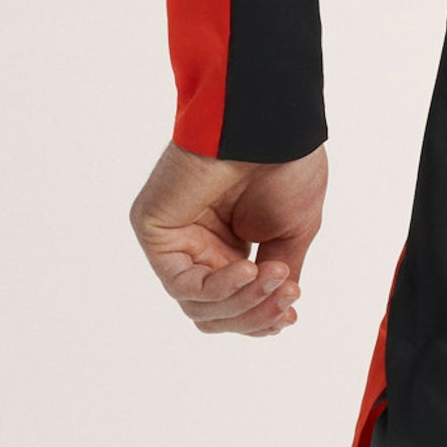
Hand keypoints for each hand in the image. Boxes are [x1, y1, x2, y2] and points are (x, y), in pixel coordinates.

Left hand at [128, 141, 326, 337]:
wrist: (271, 128)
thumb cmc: (286, 166)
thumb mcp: (292, 235)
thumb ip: (276, 278)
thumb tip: (276, 314)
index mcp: (228, 245)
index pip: (234, 304)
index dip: (262, 319)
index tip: (292, 314)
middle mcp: (198, 244)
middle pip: (213, 314)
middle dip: (254, 315)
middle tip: (288, 300)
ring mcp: (174, 239)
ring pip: (197, 306)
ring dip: (244, 301)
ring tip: (276, 277)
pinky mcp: (153, 230)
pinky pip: (180, 283)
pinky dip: (218, 286)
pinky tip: (248, 269)